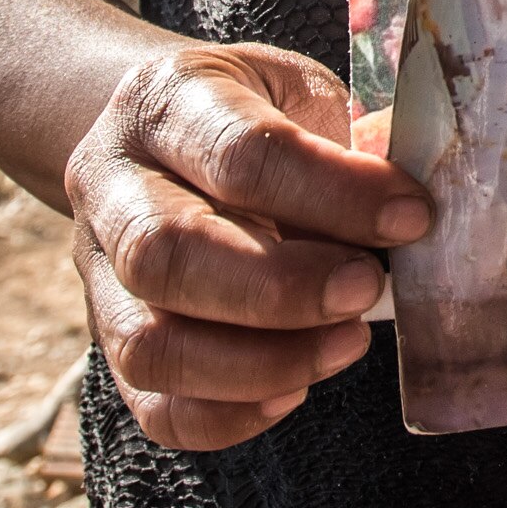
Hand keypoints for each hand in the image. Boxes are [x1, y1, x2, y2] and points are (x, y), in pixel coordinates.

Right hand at [65, 40, 431, 450]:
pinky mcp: (107, 335)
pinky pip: (151, 402)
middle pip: (167, 254)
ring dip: (258, 363)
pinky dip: (226, 414)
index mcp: (166, 99)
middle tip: (367, 292)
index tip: (410, 217)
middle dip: (280, 290)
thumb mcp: (299, 93)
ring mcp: (97, 267)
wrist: (163, 130)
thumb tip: (404, 213)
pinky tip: (294, 390)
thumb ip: (349, 142)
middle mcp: (110, 182)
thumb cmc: (254, 113)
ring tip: (345, 344)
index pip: (241, 153)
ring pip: (149, 343)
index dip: (333, 193)